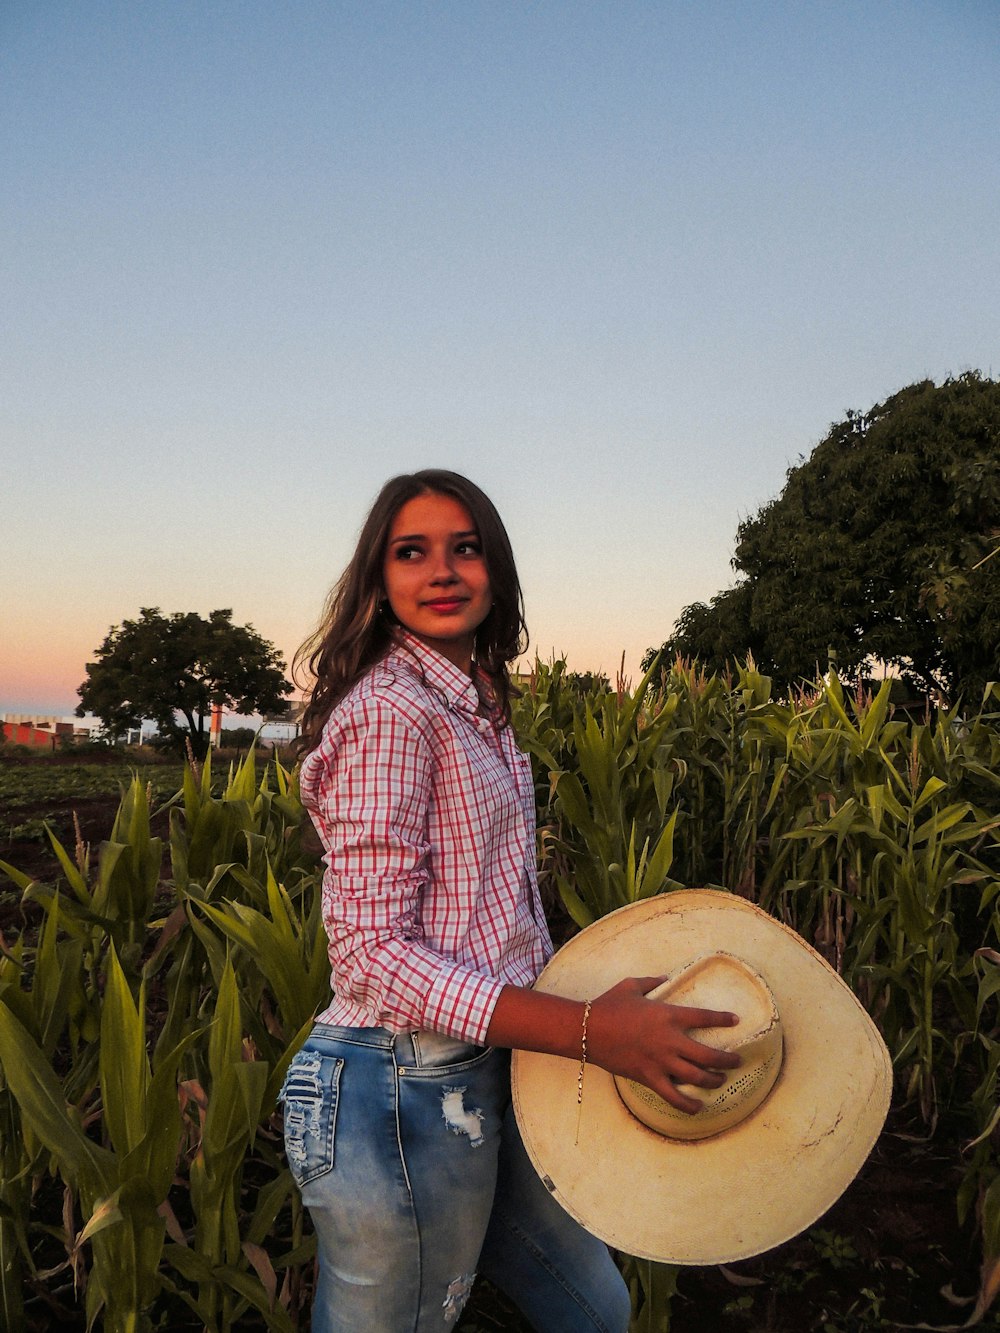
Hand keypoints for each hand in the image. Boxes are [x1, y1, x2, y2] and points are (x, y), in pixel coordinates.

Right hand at [585, 976, 740, 1114]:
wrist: (588, 1030)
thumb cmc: (609, 1005)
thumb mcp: (631, 985)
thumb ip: (651, 981)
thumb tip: (665, 978)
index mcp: (668, 1015)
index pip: (704, 1017)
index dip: (723, 1019)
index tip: (735, 1020)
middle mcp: (670, 1040)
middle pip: (709, 1054)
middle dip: (728, 1060)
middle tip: (737, 1061)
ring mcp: (661, 1062)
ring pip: (697, 1077)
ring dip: (714, 1079)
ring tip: (721, 1079)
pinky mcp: (649, 1077)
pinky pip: (674, 1096)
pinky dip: (688, 1104)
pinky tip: (699, 1106)